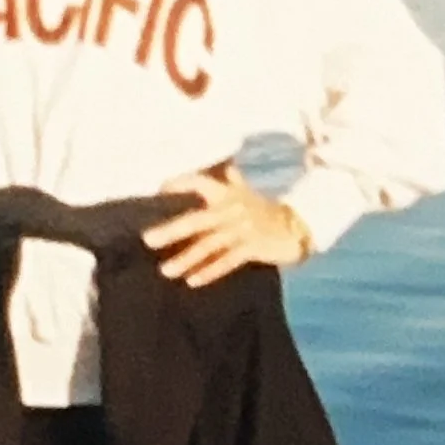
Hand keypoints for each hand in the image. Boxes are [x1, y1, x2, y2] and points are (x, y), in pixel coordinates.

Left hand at [143, 168, 310, 288]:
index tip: (158, 190)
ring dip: (186, 258)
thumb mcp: (244, 191)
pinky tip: (192, 280)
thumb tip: (218, 164)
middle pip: (197, 219)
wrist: (297, 227)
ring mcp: (242, 229)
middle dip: (171, 230)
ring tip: (165, 270)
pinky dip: (210, 271)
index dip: (179, 184)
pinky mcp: (253, 247)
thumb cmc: (263, 210)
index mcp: (228, 191)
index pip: (199, 182)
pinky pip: (227, 261)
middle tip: (147, 240)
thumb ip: (228, 179)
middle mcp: (232, 208)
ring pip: (209, 245)